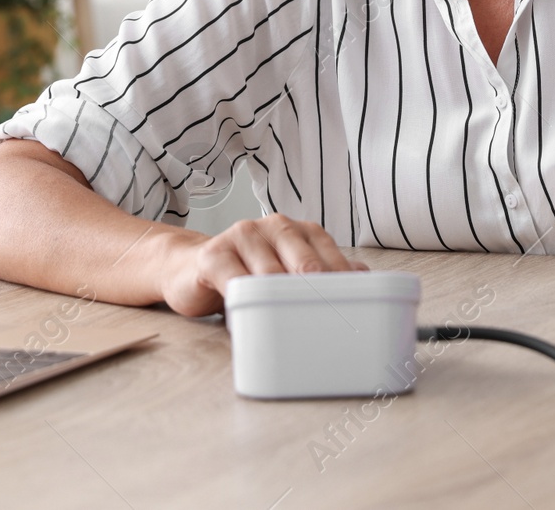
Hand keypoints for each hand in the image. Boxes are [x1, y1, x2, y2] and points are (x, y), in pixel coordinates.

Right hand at [158, 213, 367, 316]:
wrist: (190, 269)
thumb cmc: (248, 274)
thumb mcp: (287, 271)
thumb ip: (322, 272)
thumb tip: (364, 278)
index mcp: (300, 231)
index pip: (330, 257)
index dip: (342, 287)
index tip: (351, 314)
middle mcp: (275, 226)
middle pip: (305, 264)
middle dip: (318, 296)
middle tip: (327, 326)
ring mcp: (243, 236)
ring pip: (271, 274)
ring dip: (281, 304)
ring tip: (289, 328)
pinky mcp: (214, 254)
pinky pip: (235, 280)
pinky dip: (245, 302)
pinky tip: (250, 318)